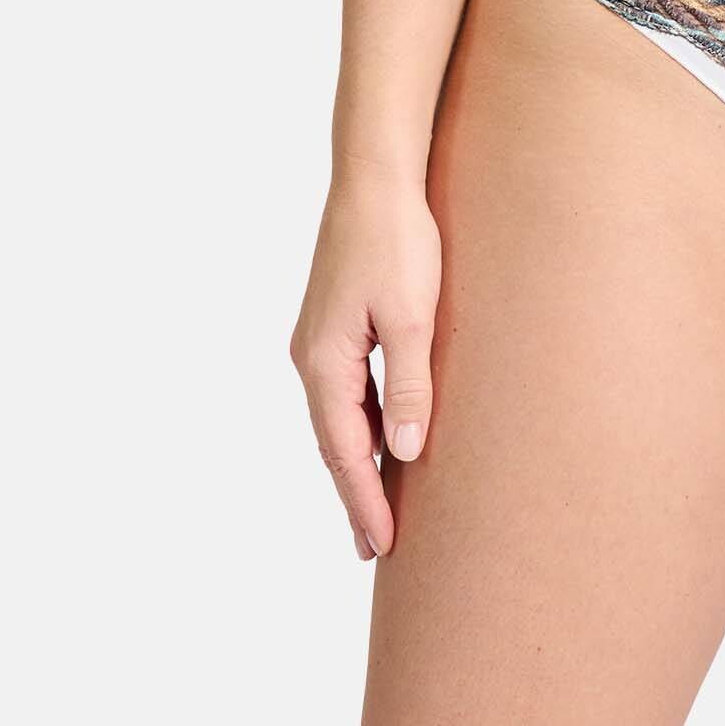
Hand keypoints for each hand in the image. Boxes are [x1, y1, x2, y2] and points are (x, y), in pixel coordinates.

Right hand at [289, 164, 441, 560]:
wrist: (376, 177)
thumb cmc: (398, 241)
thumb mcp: (413, 317)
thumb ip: (409, 386)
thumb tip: (405, 452)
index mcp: (324, 363)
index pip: (345, 451)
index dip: (364, 500)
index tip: (381, 546)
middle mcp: (312, 357)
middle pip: (334, 442)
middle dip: (354, 494)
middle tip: (374, 548)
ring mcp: (320, 340)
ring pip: (340, 417)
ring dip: (359, 460)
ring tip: (379, 505)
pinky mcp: (336, 323)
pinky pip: (347, 390)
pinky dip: (363, 423)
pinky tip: (385, 437)